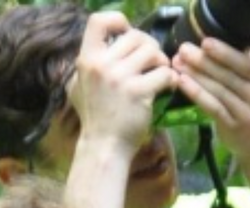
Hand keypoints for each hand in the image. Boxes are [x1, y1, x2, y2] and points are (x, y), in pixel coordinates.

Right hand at [68, 11, 176, 151]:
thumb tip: (99, 51)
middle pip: (134, 36)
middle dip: (149, 45)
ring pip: (152, 52)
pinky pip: (164, 74)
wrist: (104, 145)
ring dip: (162, 61)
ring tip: (162, 73)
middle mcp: (102, 64)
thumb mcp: (79, 86)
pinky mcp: (139, 93)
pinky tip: (169, 86)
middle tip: (154, 61)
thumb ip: (89, 66)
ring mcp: (121, 78)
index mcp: (87, 58)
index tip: (127, 33)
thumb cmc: (94, 118)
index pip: (98, 21)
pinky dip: (171, 78)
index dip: (117, 20)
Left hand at [171, 40, 249, 162]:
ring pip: (218, 90)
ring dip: (195, 75)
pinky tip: (182, 82)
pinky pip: (212, 107)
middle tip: (183, 49)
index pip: (245, 64)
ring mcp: (248, 115)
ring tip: (177, 62)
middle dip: (203, 61)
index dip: (224, 52)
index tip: (204, 42)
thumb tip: (230, 35)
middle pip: (229, 76)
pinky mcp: (234, 127)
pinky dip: (196, 93)